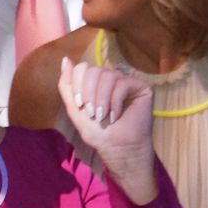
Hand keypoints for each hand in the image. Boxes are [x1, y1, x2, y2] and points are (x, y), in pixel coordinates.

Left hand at [57, 57, 158, 203]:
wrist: (118, 149)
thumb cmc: (98, 133)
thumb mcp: (75, 109)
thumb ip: (66, 86)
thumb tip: (66, 59)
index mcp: (95, 83)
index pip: (83, 68)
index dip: (78, 84)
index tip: (80, 105)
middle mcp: (111, 79)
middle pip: (94, 69)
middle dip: (89, 93)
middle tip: (92, 114)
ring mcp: (126, 81)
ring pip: (108, 75)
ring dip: (102, 99)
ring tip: (102, 117)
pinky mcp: (141, 87)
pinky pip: (123, 83)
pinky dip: (115, 101)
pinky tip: (116, 116)